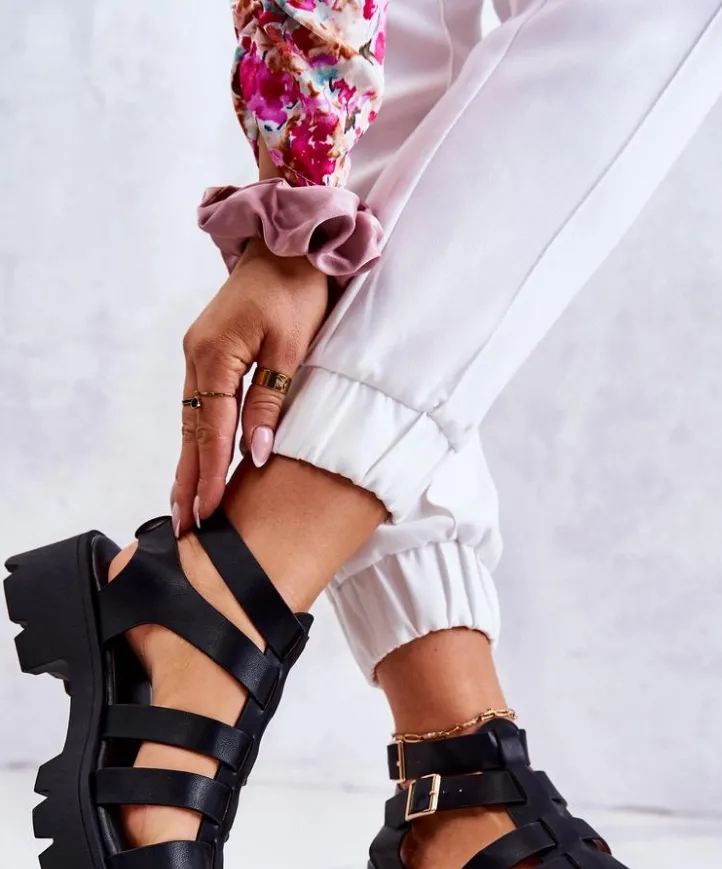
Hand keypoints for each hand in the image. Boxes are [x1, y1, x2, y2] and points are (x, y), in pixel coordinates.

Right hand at [173, 238, 328, 532]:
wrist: (286, 245)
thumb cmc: (295, 291)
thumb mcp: (291, 348)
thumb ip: (271, 401)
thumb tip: (257, 452)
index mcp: (215, 356)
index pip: (213, 429)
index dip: (212, 474)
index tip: (209, 512)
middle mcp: (197, 357)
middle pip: (191, 431)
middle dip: (188, 480)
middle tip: (183, 526)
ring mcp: (197, 355)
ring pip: (190, 421)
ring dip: (188, 464)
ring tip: (182, 505)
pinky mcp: (207, 353)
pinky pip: (198, 406)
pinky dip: (197, 438)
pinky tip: (196, 462)